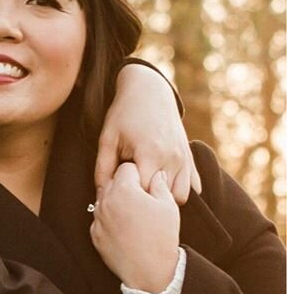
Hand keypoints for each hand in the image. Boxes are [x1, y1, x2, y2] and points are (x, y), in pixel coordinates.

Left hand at [91, 164, 179, 291]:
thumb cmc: (162, 238)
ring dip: (116, 201)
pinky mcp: (94, 234)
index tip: (146, 184)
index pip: (127, 168)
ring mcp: (98, 218)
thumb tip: (156, 175)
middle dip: (125, 185)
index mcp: (124, 190)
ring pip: (104, 199)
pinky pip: (100, 218)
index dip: (139, 173)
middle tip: (141, 198)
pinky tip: (125, 228)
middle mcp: (106, 201)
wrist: (150, 272)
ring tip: (134, 214)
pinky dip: (110, 219)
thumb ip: (159, 185)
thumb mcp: (168, 206)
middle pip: (112, 181)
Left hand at [95, 63, 200, 203]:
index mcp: (150, 154)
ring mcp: (184, 159)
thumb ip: (103, 170)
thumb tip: (101, 196)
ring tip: (146, 189)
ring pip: (181, 197)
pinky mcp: (190, 158)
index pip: (142, 194)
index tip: (118, 195)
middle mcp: (172, 159)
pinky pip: (193, 187)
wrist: (149, 90)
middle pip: (163, 200)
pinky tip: (161, 185)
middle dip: (147, 202)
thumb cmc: (124, 115)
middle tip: (131, 194)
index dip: (128, 199)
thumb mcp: (107, 140)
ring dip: (165, 199)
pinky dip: (178, 190)